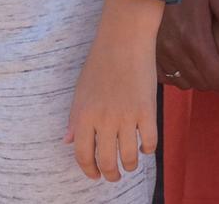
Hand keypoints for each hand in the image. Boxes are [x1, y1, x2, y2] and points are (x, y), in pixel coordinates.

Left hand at [67, 18, 158, 182]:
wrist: (123, 42)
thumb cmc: (99, 64)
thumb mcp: (80, 90)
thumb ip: (76, 118)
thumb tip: (69, 142)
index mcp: (83, 113)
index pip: (83, 153)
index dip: (88, 169)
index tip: (94, 175)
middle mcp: (104, 119)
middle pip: (107, 160)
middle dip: (110, 174)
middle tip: (113, 176)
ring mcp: (127, 117)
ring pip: (130, 157)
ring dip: (130, 166)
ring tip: (129, 164)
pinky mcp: (148, 112)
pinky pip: (150, 144)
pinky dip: (147, 150)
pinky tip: (144, 147)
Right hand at [156, 0, 218, 93]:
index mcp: (195, 39)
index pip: (217, 77)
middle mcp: (175, 49)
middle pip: (201, 82)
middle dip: (218, 84)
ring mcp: (159, 49)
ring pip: (181, 81)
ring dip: (198, 81)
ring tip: (208, 72)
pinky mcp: (149, 46)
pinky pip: (163, 74)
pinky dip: (176, 76)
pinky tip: (184, 68)